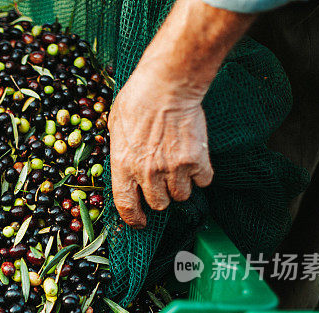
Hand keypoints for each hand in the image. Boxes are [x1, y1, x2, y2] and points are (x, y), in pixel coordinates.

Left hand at [108, 64, 213, 227]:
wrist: (167, 84)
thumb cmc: (137, 99)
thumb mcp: (115, 127)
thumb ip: (120, 152)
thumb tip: (124, 164)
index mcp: (123, 166)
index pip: (126, 207)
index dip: (134, 219)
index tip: (140, 222)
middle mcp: (147, 173)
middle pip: (159, 204)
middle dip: (161, 195)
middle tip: (163, 179)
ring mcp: (173, 168)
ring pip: (181, 195)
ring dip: (181, 185)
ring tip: (179, 166)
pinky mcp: (196, 160)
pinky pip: (203, 180)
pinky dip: (202, 174)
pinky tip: (196, 160)